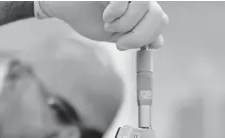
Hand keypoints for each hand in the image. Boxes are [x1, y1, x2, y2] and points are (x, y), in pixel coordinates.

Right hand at [35, 1, 168, 49]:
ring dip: (125, 23)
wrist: (63, 7)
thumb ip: (135, 36)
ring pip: (144, 4)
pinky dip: (116, 12)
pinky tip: (105, 14)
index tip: (125, 45)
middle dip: (139, 36)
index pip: (161, 20)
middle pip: (157, 14)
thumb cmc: (86, 15)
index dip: (147, 37)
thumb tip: (158, 42)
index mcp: (138, 5)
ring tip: (108, 24)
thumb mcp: (114, 33)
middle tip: (119, 42)